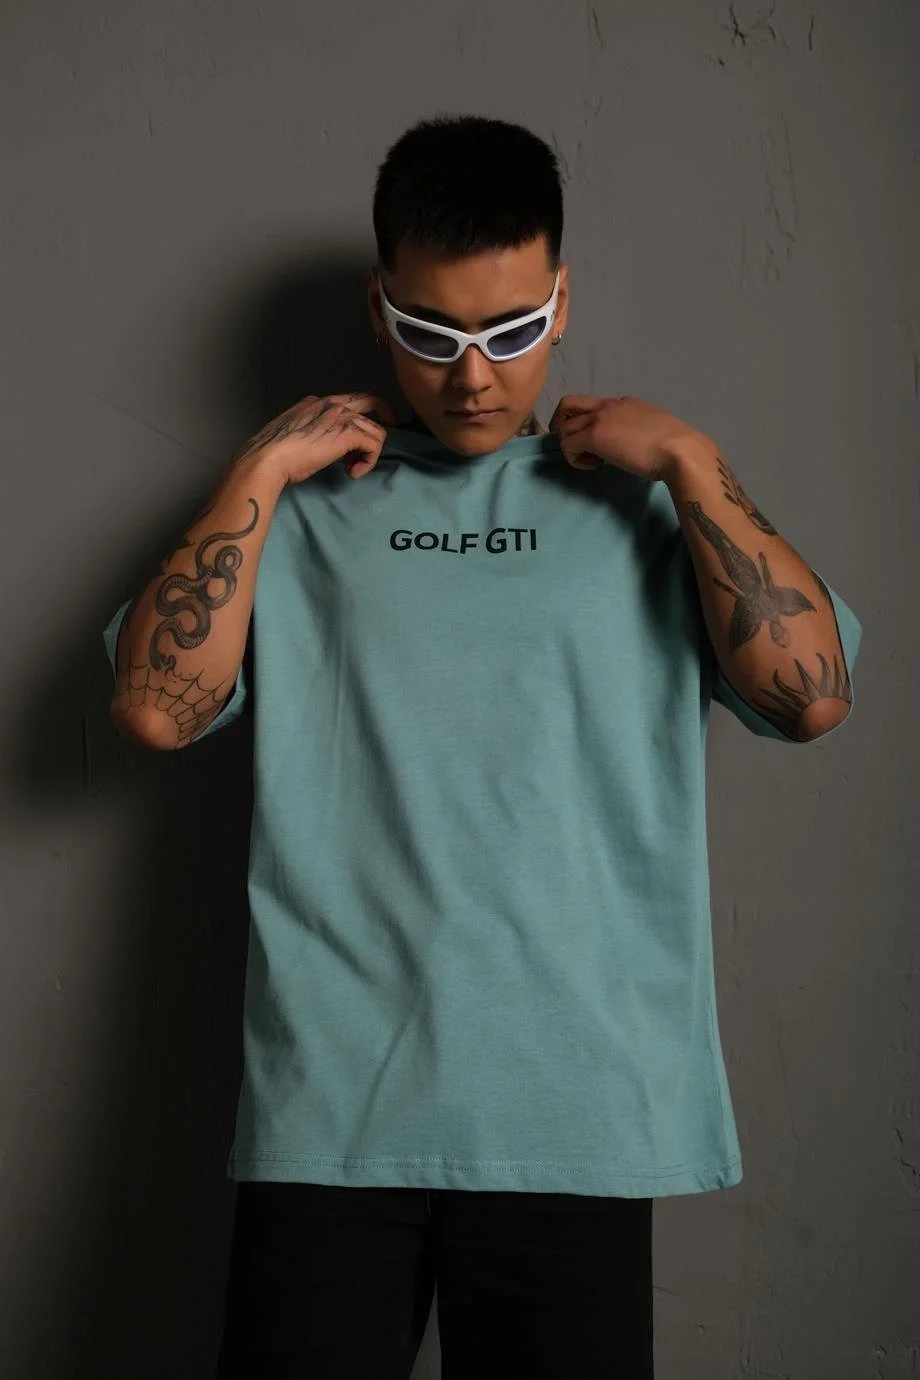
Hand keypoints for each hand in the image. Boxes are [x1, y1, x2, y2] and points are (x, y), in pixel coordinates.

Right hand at [232, 392, 397, 483]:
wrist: (267, 459)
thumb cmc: (273, 452)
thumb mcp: (294, 433)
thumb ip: (310, 431)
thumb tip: (319, 444)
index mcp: (317, 402)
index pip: (349, 402)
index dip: (359, 420)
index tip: (357, 440)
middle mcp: (332, 403)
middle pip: (373, 401)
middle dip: (386, 417)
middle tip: (381, 440)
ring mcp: (341, 416)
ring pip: (377, 430)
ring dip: (369, 453)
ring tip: (352, 468)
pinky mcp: (348, 433)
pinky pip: (374, 445)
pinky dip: (368, 463)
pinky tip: (351, 473)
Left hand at [548, 394, 706, 482]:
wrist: (680, 451)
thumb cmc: (675, 447)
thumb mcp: (653, 431)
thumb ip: (638, 432)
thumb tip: (633, 446)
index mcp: (625, 402)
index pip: (594, 406)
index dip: (587, 423)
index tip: (597, 445)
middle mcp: (609, 404)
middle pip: (568, 404)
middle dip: (561, 425)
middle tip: (573, 447)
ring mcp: (600, 418)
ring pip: (563, 426)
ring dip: (571, 446)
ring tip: (590, 461)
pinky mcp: (594, 435)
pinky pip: (567, 445)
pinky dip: (574, 459)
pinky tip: (594, 466)